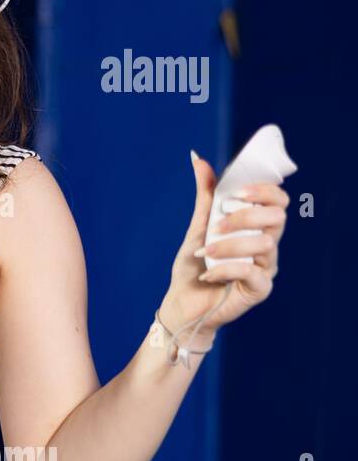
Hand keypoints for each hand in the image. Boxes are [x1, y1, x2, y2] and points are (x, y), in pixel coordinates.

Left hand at [162, 150, 288, 338]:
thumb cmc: (194, 265)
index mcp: (256, 226)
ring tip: (205, 253)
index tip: (236, 193)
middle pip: (277, 218)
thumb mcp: (198, 226)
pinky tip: (208, 275)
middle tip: (217, 225)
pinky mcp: (260, 289)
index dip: (264, 191)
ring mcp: (266, 267)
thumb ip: (205, 196)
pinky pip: (252, 272)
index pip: (277, 201)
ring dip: (229, 244)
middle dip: (246, 215)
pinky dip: (226, 269)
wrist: (183, 301)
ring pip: (265, 244)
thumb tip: (198, 159)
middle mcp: (266, 244)